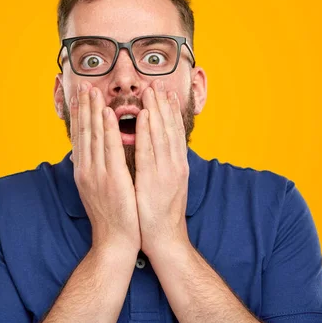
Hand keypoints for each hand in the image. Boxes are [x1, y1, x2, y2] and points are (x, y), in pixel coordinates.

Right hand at [70, 81, 140, 252]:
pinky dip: (107, 129)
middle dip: (83, 107)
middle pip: (83, 132)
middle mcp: (86, 170)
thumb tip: (91, 155)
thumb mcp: (98, 190)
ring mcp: (97, 174)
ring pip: (94, 136)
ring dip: (93, 111)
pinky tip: (107, 113)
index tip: (78, 97)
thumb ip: (95, 170)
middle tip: (83, 85)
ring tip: (92, 90)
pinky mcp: (112, 179)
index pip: (80, 137)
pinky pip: (109, 149)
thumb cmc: (111, 216)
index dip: (79, 115)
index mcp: (84, 171)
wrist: (115, 241)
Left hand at [134, 79, 190, 257]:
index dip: (170, 111)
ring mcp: (166, 171)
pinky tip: (144, 115)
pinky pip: (149, 150)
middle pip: (169, 129)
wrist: (165, 240)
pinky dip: (148, 131)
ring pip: (161, 134)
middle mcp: (175, 165)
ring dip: (156, 110)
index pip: (174, 133)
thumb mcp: (165, 186)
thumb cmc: (160, 214)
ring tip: (151, 90)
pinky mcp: (154, 180)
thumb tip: (156, 151)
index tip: (166, 92)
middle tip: (157, 82)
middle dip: (163, 104)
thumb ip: (162, 167)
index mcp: (177, 166)